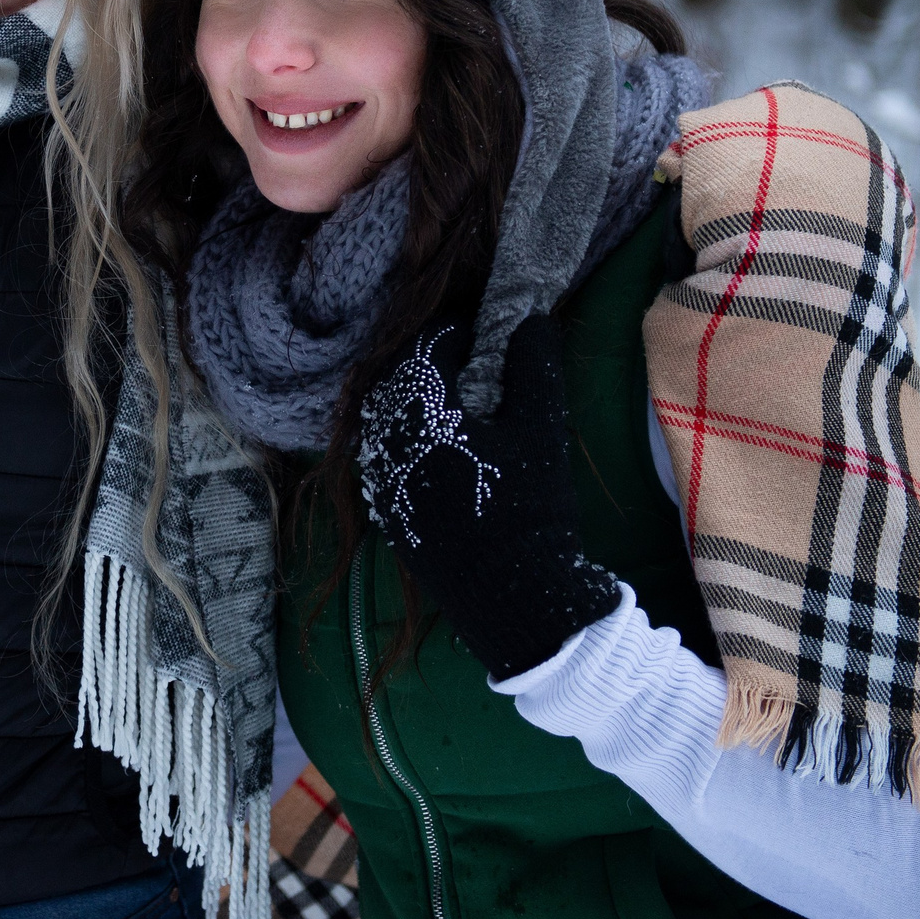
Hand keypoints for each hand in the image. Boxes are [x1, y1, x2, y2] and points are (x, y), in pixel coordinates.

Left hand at [357, 315, 619, 680]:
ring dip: (417, 398)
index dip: (455, 331)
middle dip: (432, 362)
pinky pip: (386, 451)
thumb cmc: (529, 509)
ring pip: (388, 415)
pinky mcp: (384, 506)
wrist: (513, 599)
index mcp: (420, 412)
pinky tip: (442, 443)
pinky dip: (409, 434)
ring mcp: (379, 476)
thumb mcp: (541, 430)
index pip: (426, 348)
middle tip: (470, 359)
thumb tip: (530, 319)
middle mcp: (386, 440)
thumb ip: (534, 366)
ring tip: (459, 399)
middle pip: (399, 379)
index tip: (482, 330)